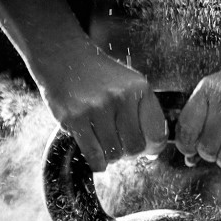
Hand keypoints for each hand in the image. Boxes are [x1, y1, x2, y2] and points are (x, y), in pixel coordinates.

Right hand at [41, 43, 166, 171]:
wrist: (64, 58)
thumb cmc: (101, 77)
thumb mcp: (130, 84)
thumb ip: (144, 113)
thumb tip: (152, 153)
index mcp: (139, 89)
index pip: (156, 134)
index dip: (152, 148)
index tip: (146, 149)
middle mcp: (120, 97)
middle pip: (135, 148)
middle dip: (129, 153)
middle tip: (121, 145)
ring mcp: (96, 108)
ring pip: (114, 154)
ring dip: (111, 156)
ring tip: (105, 142)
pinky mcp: (74, 118)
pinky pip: (94, 156)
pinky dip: (98, 162)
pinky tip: (96, 154)